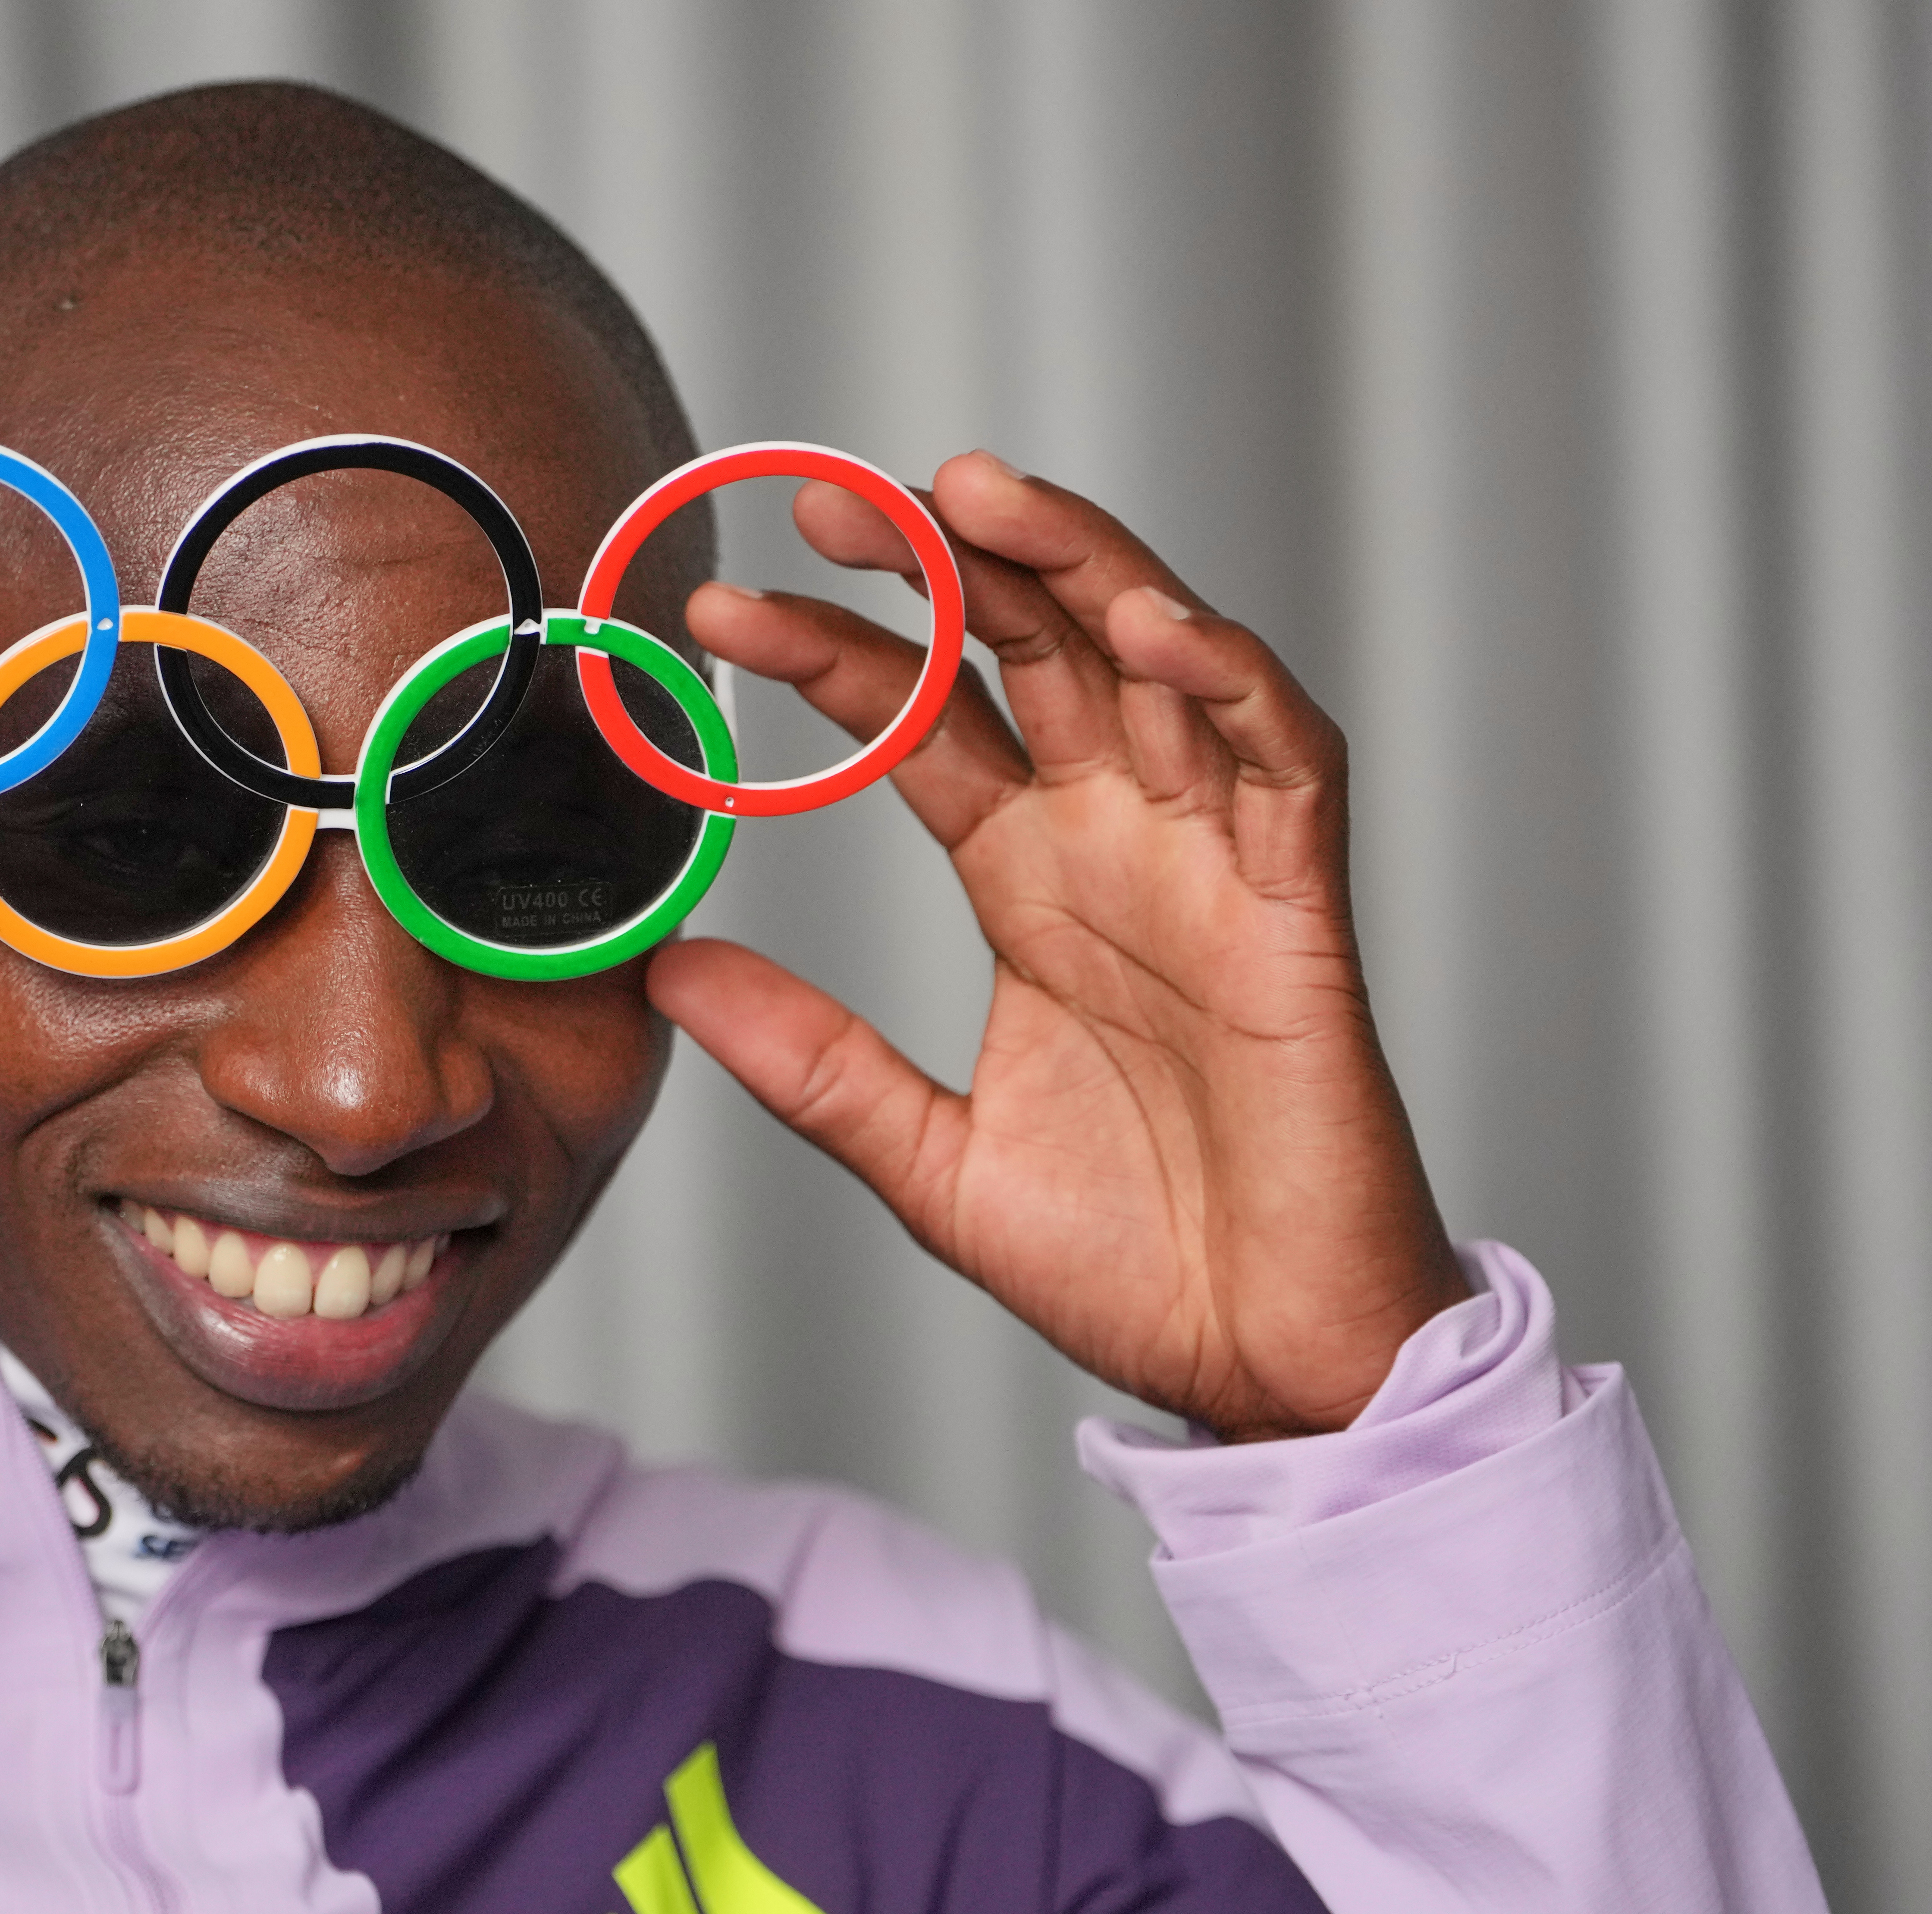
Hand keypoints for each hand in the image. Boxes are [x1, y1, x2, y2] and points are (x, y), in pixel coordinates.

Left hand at [648, 452, 1465, 1439]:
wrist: (1258, 1363)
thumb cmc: (1126, 1259)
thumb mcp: (925, 1159)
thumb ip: (808, 1062)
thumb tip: (665, 975)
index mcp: (1031, 885)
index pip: (922, 728)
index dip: (834, 660)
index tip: (723, 618)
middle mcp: (1121, 847)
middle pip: (1031, 657)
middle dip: (942, 567)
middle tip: (832, 503)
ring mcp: (1216, 867)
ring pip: (1157, 664)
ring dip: (1076, 568)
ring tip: (978, 496)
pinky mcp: (1302, 913)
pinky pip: (1282, 759)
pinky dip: (1225, 678)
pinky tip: (1147, 621)